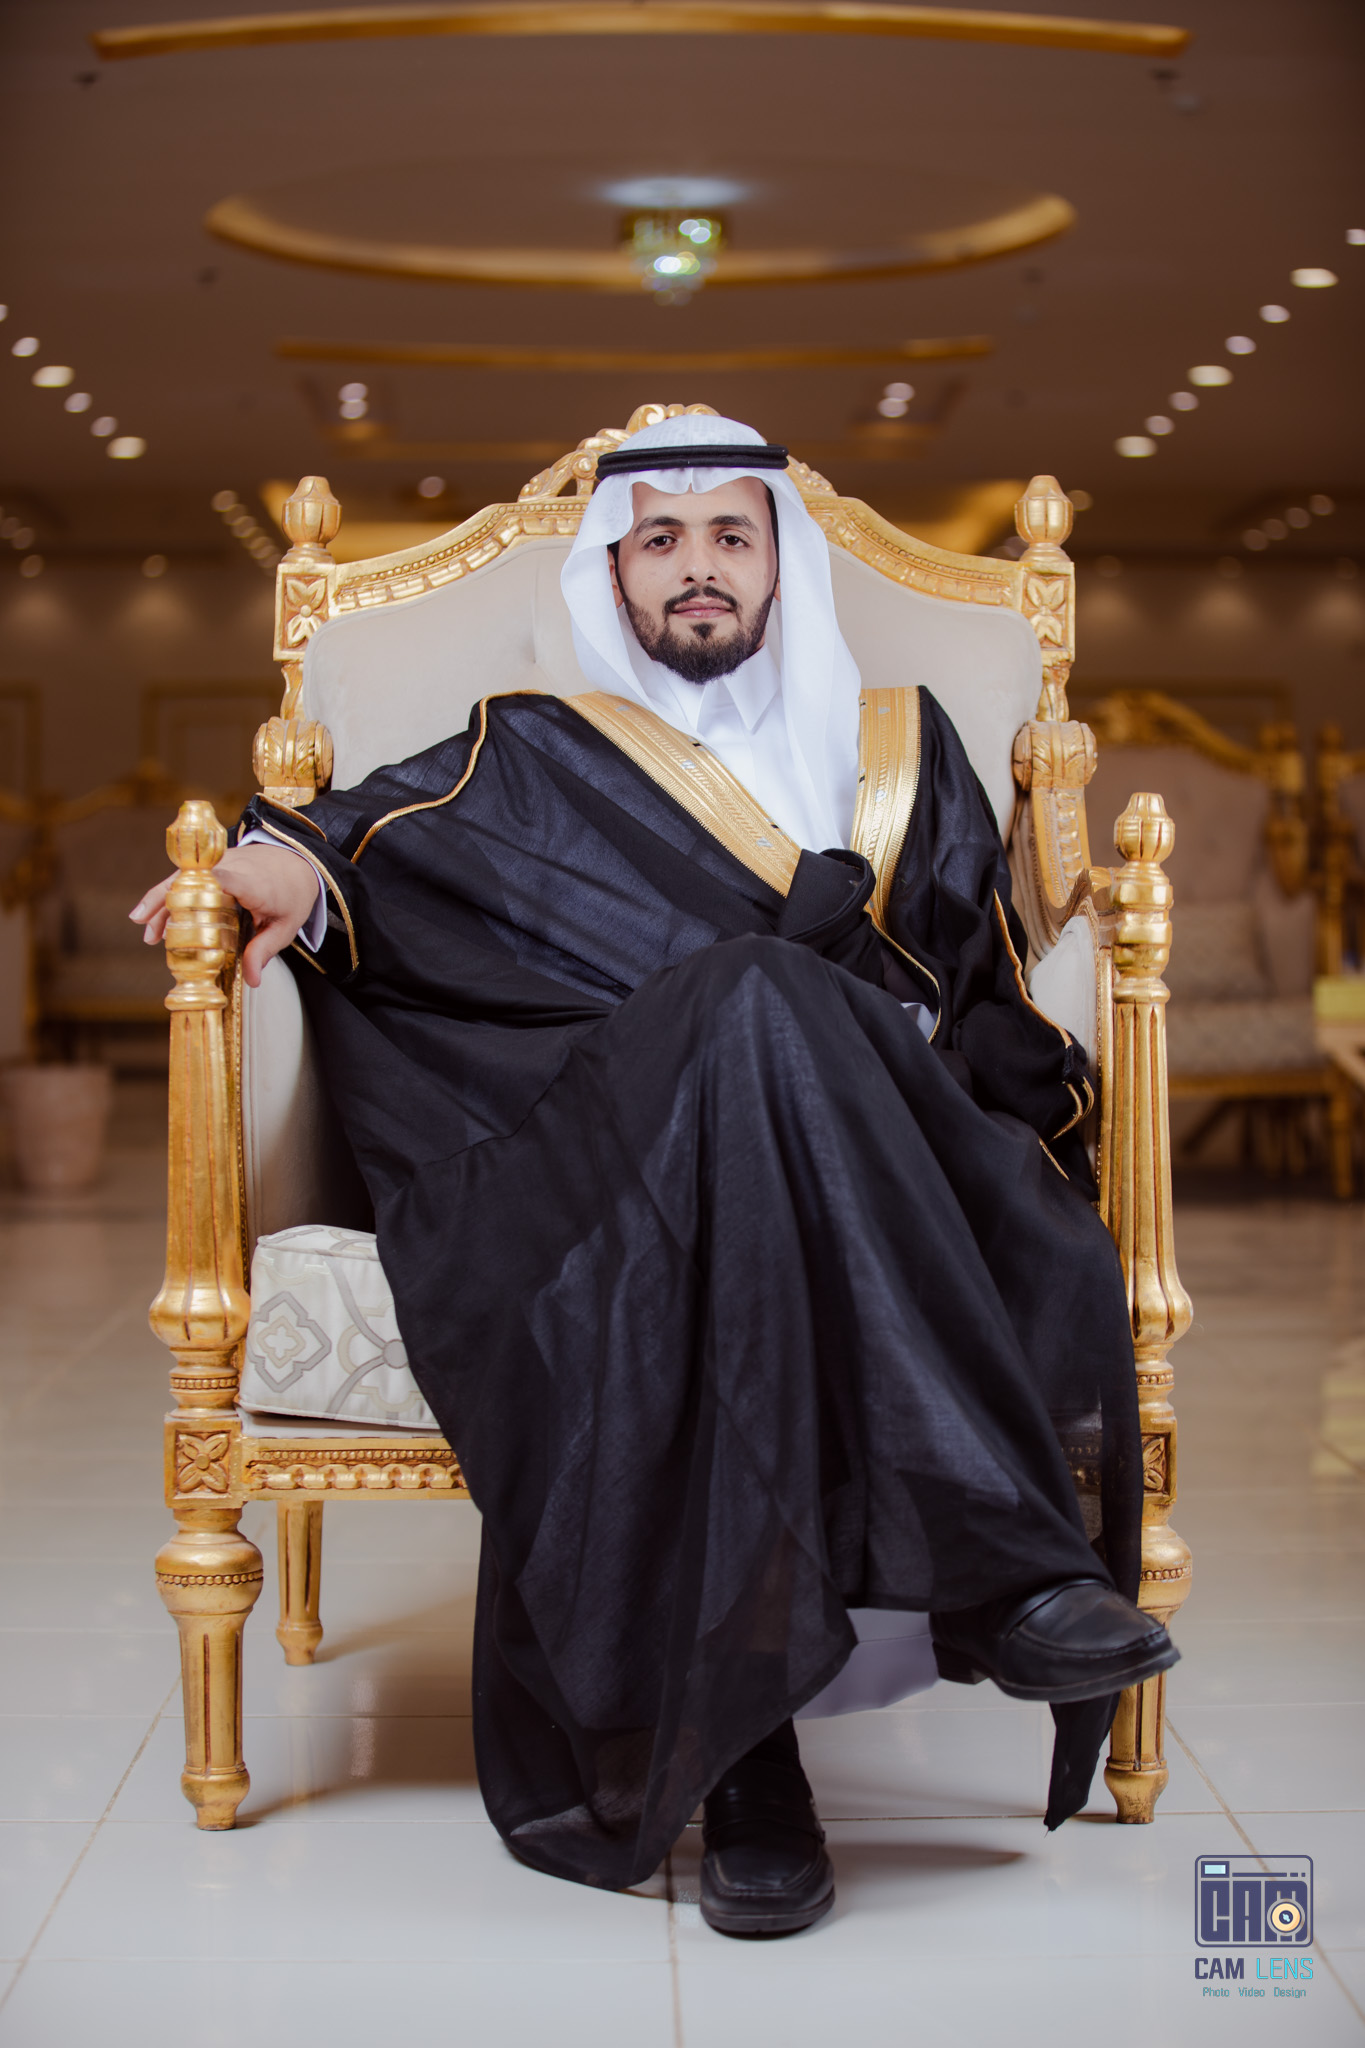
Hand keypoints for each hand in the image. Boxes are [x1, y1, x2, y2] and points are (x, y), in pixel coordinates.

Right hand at [130, 843, 323, 988]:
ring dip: (161, 903)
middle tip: (149, 932)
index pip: (226, 880)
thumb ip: (265, 950)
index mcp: (252, 882)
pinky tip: (154, 920)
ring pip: (182, 880)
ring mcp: (218, 864)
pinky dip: (169, 898)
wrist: (297, 860)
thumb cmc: (292, 893)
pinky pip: (185, 881)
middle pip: (192, 882)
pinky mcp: (211, 867)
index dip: (203, 889)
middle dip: (167, 904)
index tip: (183, 905)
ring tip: (146, 933)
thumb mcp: (286, 925)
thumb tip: (252, 980)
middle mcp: (230, 867)